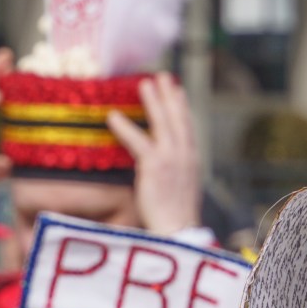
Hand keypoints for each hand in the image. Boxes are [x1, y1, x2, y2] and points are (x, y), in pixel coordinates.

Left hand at [107, 72, 200, 234]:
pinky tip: (113, 116)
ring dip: (153, 101)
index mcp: (193, 162)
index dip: (182, 107)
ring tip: (144, 82)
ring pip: (162, 123)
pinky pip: (137, 141)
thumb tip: (163, 168)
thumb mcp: (181, 191)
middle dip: (170, 95)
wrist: (179, 231)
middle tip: (162, 76)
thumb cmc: (177, 219)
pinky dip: (125, 128)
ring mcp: (172, 159)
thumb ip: (175, 174)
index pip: (188, 128)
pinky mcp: (155, 166)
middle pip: (178, 119)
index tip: (177, 90)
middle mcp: (186, 156)